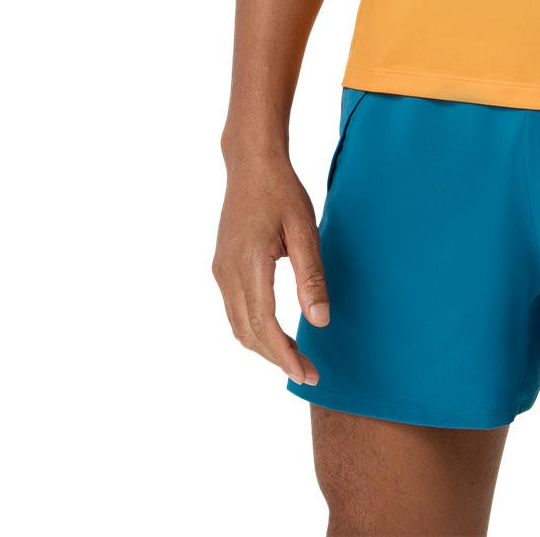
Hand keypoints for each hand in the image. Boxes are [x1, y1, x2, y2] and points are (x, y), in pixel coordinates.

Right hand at [212, 156, 329, 385]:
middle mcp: (228, 273)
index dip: (285, 355)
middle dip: (278, 358)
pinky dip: (254, 329)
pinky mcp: (221, 267)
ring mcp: (221, 271)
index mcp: (250, 264)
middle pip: (249, 333)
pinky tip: (274, 333)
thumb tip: (319, 322)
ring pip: (238, 325)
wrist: (251, 164)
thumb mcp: (305, 230)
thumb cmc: (282, 192)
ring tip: (294, 359)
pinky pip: (235, 310)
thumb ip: (311, 277)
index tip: (307, 374)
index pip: (265, 325)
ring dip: (264, 347)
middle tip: (309, 374)